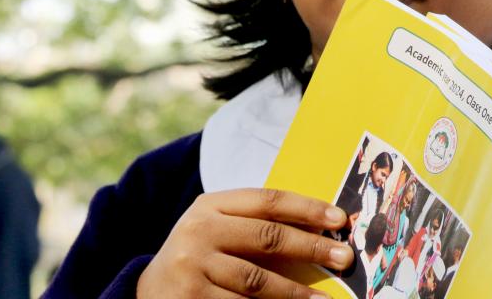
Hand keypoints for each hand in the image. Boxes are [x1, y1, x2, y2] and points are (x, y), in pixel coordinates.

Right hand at [137, 188, 352, 297]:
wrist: (148, 291)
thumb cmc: (199, 255)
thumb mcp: (217, 228)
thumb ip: (254, 223)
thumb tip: (319, 229)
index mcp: (210, 206)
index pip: (266, 200)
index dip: (306, 208)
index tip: (339, 219)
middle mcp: (200, 232)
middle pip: (267, 238)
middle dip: (310, 248)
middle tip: (343, 257)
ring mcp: (193, 268)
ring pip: (256, 281)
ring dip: (296, 292)